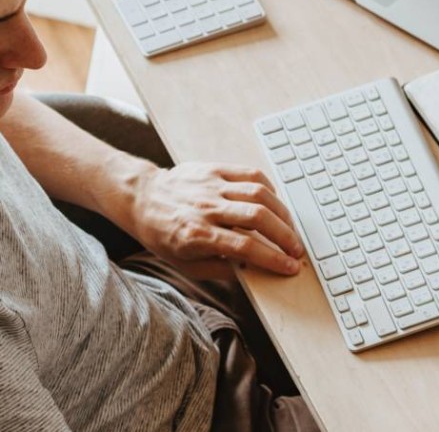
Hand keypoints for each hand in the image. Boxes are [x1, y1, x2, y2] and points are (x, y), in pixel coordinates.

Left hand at [122, 162, 306, 274]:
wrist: (141, 199)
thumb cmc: (163, 234)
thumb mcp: (186, 264)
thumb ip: (221, 269)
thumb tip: (254, 269)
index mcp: (197, 235)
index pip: (246, 247)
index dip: (273, 259)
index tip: (290, 267)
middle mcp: (206, 209)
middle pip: (258, 218)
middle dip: (285, 236)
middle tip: (297, 249)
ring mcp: (211, 186)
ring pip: (259, 194)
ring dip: (282, 213)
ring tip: (290, 229)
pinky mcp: (215, 170)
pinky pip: (251, 175)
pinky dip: (269, 189)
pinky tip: (275, 204)